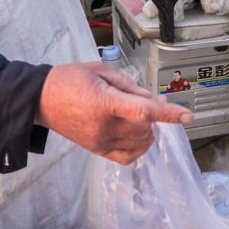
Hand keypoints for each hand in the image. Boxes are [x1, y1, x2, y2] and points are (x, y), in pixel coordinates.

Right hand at [35, 62, 192, 163]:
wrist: (41, 100)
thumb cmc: (69, 80)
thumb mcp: (100, 71)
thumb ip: (128, 85)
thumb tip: (150, 98)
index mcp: (104, 101)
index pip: (142, 111)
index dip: (167, 113)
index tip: (186, 115)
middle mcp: (103, 125)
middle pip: (145, 128)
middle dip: (155, 115)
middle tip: (151, 100)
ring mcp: (100, 141)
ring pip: (140, 143)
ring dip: (148, 130)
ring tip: (140, 115)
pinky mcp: (97, 150)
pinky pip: (127, 157)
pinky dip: (139, 147)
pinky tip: (136, 134)